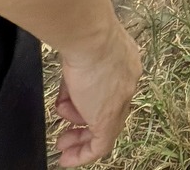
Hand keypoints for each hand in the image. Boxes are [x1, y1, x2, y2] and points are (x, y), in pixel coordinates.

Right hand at [54, 22, 140, 165]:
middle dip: (84, 121)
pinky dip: (82, 153)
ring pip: (103, 126)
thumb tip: (69, 77)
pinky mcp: (109, 117)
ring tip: (61, 125)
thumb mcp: (82, 46)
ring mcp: (121, 99)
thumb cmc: (82, 31)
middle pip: (107, 106)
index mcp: (125, 59)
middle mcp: (128, 79)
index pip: (110, 85)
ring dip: (78, 132)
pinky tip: (67, 157)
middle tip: (67, 132)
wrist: (90, 34)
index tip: (76, 105)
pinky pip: (100, 145)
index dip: (90, 97)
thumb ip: (80, 60)